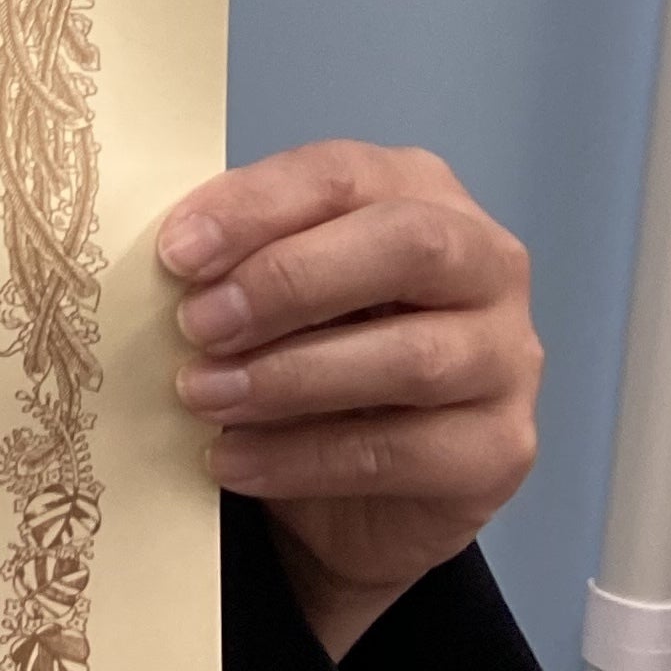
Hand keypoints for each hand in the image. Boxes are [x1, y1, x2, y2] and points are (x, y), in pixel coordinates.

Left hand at [157, 141, 539, 661]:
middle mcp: (485, 263)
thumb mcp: (269, 294)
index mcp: (420, 194)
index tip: (176, 253)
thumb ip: (234, 261)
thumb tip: (164, 257)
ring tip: (202, 397)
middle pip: (406, 245)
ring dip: (289, 377)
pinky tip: (233, 460)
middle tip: (197, 325)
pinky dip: (304, 458)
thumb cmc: (307, 356)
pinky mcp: (500, 449)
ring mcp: (506, 358)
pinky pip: (403, 451)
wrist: (354, 495)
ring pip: (412, 356)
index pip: (344, 174)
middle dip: (290, 281)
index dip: (257, 207)